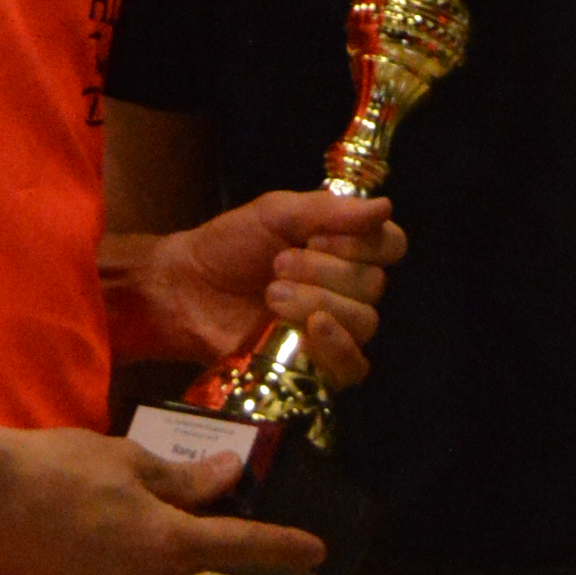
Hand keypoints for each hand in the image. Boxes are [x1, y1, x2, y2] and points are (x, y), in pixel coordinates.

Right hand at [0, 424, 324, 574]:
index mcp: (166, 542)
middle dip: (179, 530)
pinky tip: (79, 534)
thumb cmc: (61, 466)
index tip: (318, 550)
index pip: (239, 547)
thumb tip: (231, 477)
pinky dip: (112, 564)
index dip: (282, 547)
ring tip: (98, 508)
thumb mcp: (129, 460)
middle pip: (186, 559)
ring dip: (143, 548)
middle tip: (141, 491)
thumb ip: (186, 480)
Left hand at [109, 190, 400, 397]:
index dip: (361, 243)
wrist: (185, 289)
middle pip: (374, 284)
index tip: (316, 237)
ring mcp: (335, 331)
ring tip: (272, 294)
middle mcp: (348, 290)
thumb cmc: (229, 246)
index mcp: (345, 249)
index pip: (391, 245)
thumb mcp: (275, 213)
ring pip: (364, 321)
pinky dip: (338, 346)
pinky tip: (310, 329)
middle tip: (277, 265)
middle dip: (325, 272)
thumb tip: (385, 207)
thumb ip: (328, 210)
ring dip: (318, 301)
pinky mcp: (317, 367)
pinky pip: (353, 366)